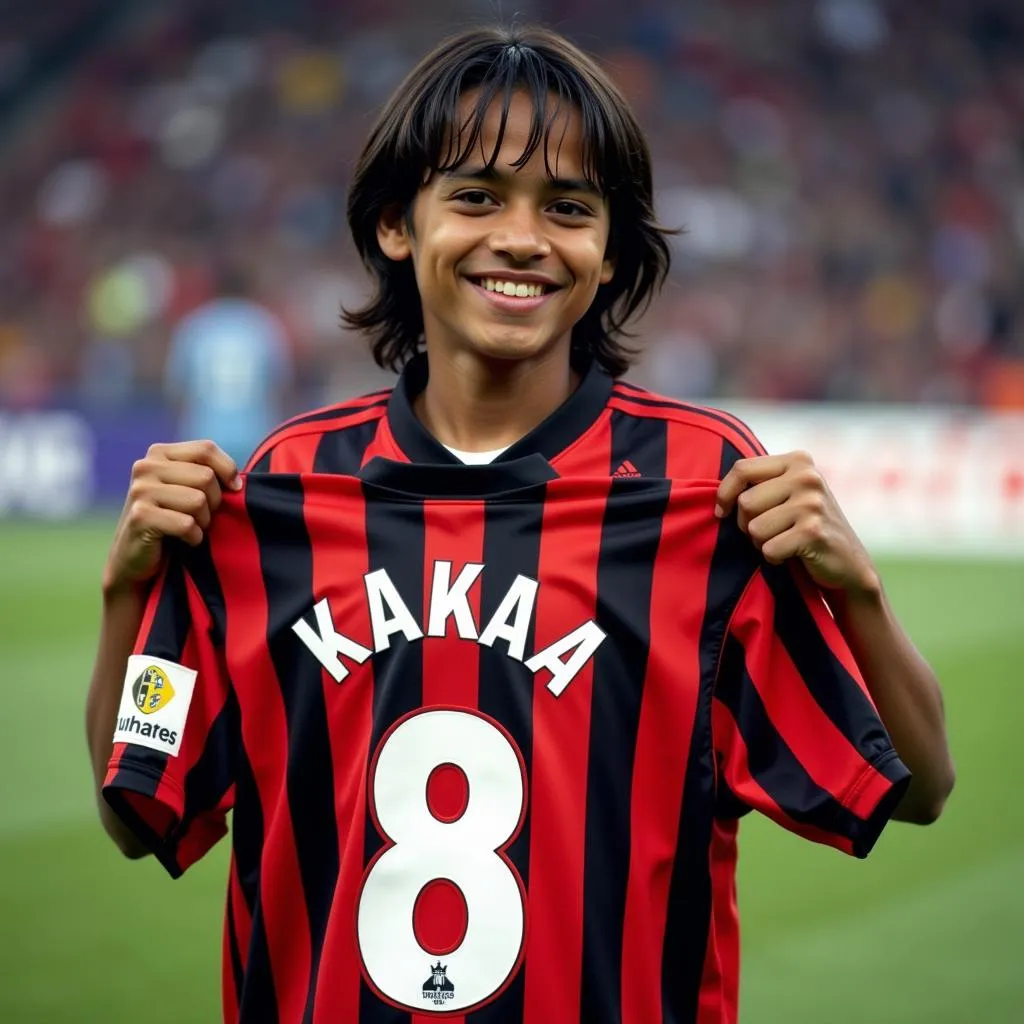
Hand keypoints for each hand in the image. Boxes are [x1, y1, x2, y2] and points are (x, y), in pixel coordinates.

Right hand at [102, 440, 239, 594]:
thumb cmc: (171, 520)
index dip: (228, 469)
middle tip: (202, 516)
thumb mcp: (187, 488)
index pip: (206, 449)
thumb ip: (206, 474)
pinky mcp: (140, 516)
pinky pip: (186, 524)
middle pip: (206, 476)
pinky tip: (184, 540)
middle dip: (214, 502)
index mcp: (159, 453)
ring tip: (192, 527)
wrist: (134, 556)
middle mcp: (146, 466)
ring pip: (198, 500)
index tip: (234, 489)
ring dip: (203, 521)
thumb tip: (238, 482)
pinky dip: (194, 537)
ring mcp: (140, 490)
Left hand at [715, 450, 878, 594]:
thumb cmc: (806, 525)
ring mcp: (812, 503)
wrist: (848, 562)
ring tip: (783, 541)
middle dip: (747, 524)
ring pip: (754, 528)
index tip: (721, 512)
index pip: (742, 468)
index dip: (724, 493)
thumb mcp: (788, 492)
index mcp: (798, 460)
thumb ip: (760, 482)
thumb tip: (712, 491)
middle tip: (769, 531)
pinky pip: (769, 548)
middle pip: (745, 502)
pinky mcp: (813, 531)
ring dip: (761, 543)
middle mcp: (807, 476)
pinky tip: (793, 553)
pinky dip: (775, 557)